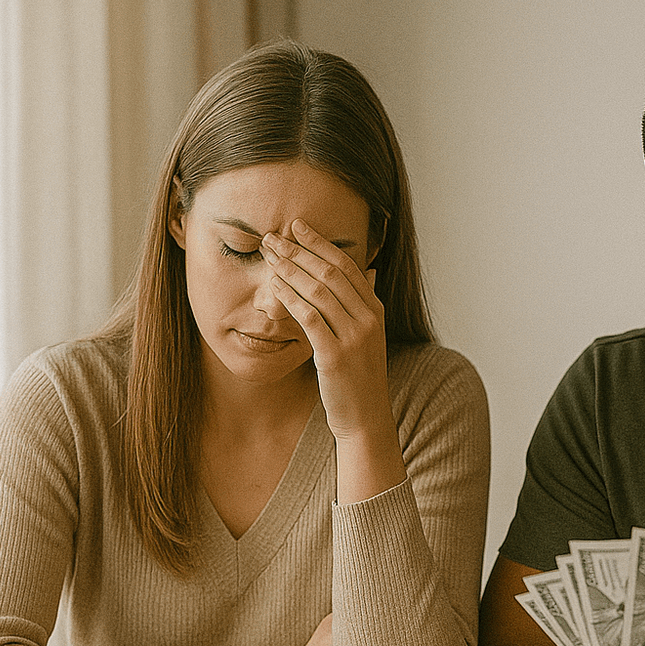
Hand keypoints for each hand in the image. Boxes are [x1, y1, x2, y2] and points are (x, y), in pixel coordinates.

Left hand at [260, 221, 390, 441]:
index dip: (320, 244)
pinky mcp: (335, 356)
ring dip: (290, 270)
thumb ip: (364, 305)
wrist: (366, 418)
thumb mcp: (368, 337)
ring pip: (318, 292)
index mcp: (376, 311)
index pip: (347, 266)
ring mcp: (354, 338)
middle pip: (330, 274)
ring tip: (269, 256)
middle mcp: (368, 320)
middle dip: (299, 251)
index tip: (297, 227)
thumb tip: (368, 273)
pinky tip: (274, 287)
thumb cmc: (359, 378)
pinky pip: (309, 319)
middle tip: (273, 237)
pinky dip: (290, 299)